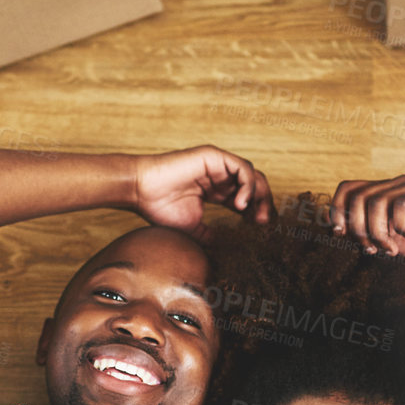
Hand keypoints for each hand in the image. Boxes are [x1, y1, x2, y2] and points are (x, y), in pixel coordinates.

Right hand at [134, 145, 274, 239]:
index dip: (256, 212)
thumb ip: (212, 234)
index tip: (260, 230)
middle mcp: (220, 175)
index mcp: (216, 190)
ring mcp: (218, 164)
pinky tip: (241, 205)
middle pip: (254, 185)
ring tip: (255, 216)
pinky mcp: (214, 156)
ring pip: (252, 175)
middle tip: (264, 224)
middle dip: (264, 204)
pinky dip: (248, 185)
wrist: (141, 191)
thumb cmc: (160, 208)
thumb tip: (227, 247)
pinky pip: (242, 168)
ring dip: (260, 195)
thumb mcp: (194, 227)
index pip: (246, 198)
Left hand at [328, 176, 404, 272]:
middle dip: (359, 228)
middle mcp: (395, 184)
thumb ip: (361, 231)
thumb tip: (335, 228)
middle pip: (358, 197)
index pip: (347, 188)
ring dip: (379, 232)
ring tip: (390, 248)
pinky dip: (401, 227)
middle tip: (372, 249)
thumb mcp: (381, 241)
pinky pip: (402, 205)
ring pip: (377, 202)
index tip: (341, 234)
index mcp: (381, 191)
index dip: (337, 210)